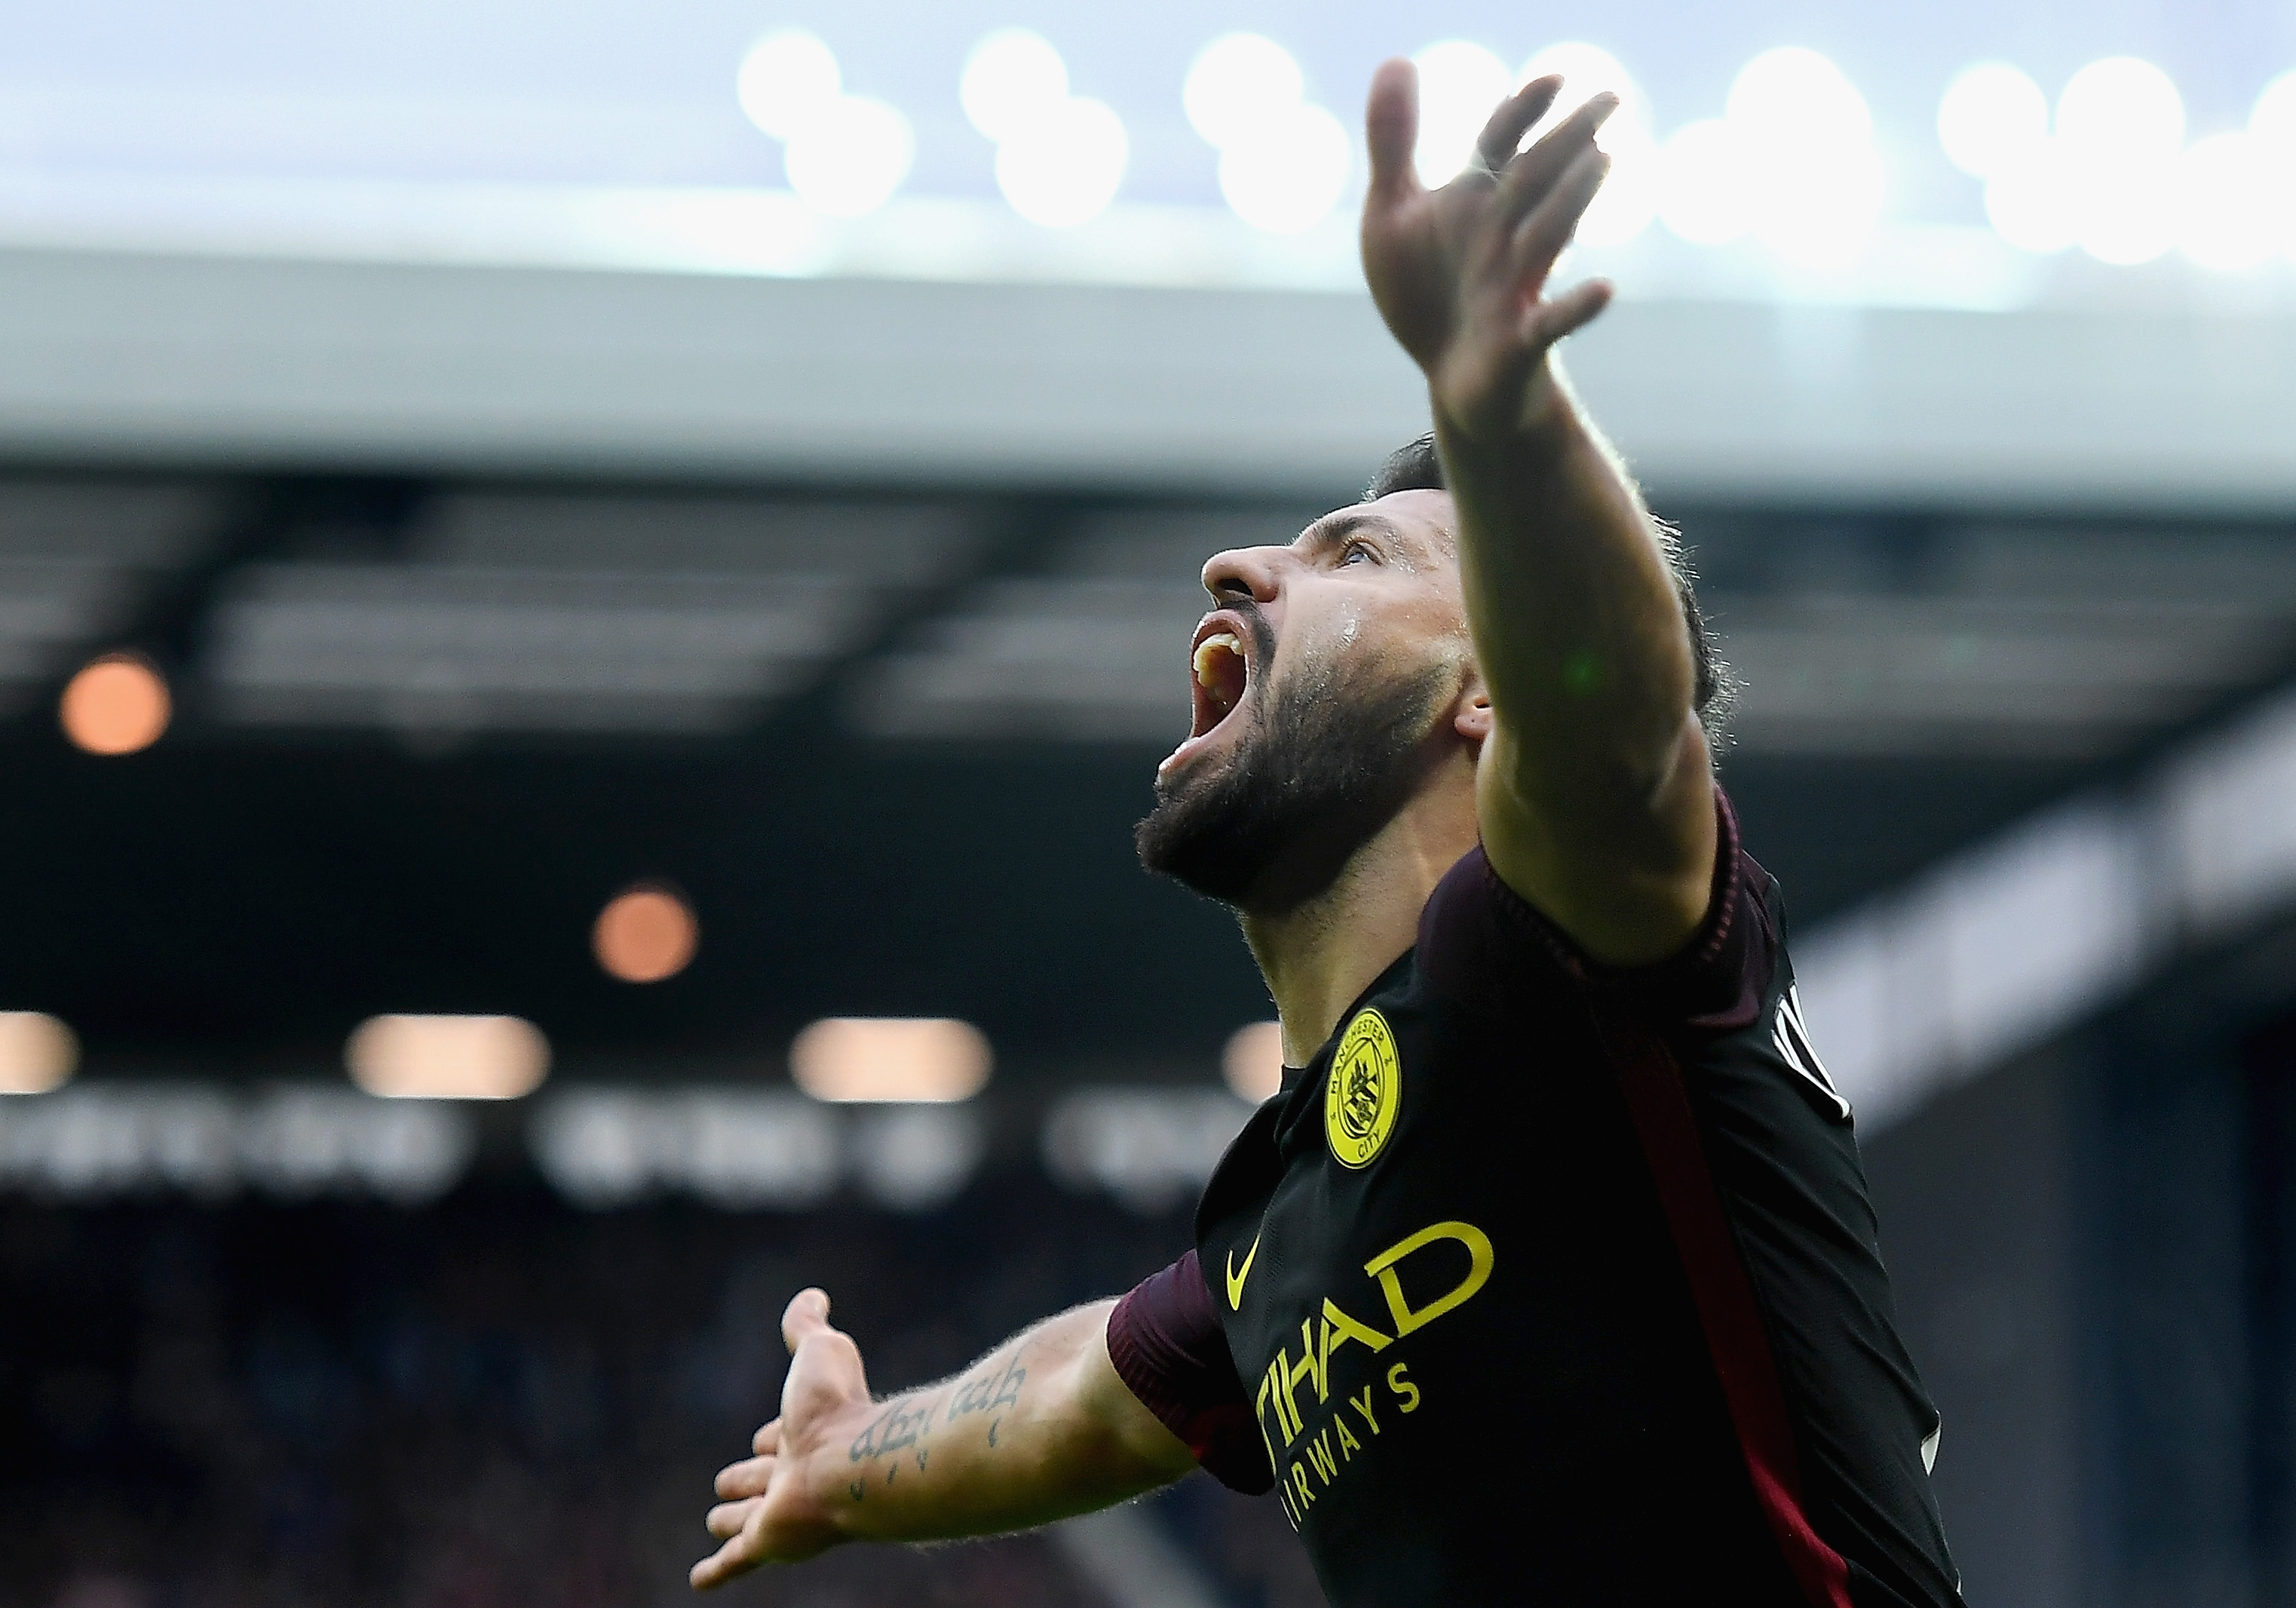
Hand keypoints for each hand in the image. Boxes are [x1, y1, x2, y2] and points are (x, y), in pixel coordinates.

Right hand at [690, 1288, 869, 1588]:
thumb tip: (813, 1294)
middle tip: (730, 1482)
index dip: (770, 1432)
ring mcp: (780, 1512)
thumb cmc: (839, 1406)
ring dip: (732, 1520)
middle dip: (748, 1477)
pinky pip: (736, 1561)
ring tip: (717, 1521)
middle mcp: (793, 1473)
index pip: (778, 1435)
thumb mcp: (818, 1350)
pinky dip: (715, 1571)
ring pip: (747, 1519)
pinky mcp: (768, 1543)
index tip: (769, 1433)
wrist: (854, 1463)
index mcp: (805, 1432)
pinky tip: (699, 1582)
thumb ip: (808, 1324)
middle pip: (761, 1478)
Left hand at [1361, 60, 1618, 440]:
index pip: (1501, 144)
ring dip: (1571, 200)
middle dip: (1568, 139)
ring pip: (1547, 237)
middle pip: (1536, 180)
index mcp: (1475, 201)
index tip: (1553, 79)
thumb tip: (1395, 57)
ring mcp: (1514, 287)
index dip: (1522, 112)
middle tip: (1611, 98)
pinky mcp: (1519, 340)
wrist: (1452, 378)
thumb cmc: (1427, 292)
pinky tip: (1604, 289)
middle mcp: (1502, 236)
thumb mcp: (1392, 216)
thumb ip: (1394, 143)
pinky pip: (1552, 323)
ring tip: (1603, 160)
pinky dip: (1576, 307)